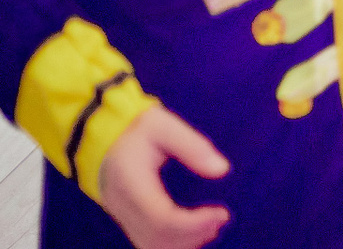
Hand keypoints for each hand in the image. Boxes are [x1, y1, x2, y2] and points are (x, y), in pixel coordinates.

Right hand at [99, 106, 230, 248]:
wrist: (100, 136)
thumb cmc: (134, 129)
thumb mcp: (163, 126)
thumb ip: (192, 147)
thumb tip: (222, 169)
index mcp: (132, 183)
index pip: (161, 218)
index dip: (194, 223)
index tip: (221, 213)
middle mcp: (123, 205)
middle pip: (157, 237)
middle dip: (192, 235)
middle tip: (221, 219)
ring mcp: (121, 215)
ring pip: (150, 244)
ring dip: (183, 242)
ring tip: (212, 225)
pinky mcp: (125, 217)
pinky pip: (146, 241)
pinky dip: (171, 242)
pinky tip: (194, 231)